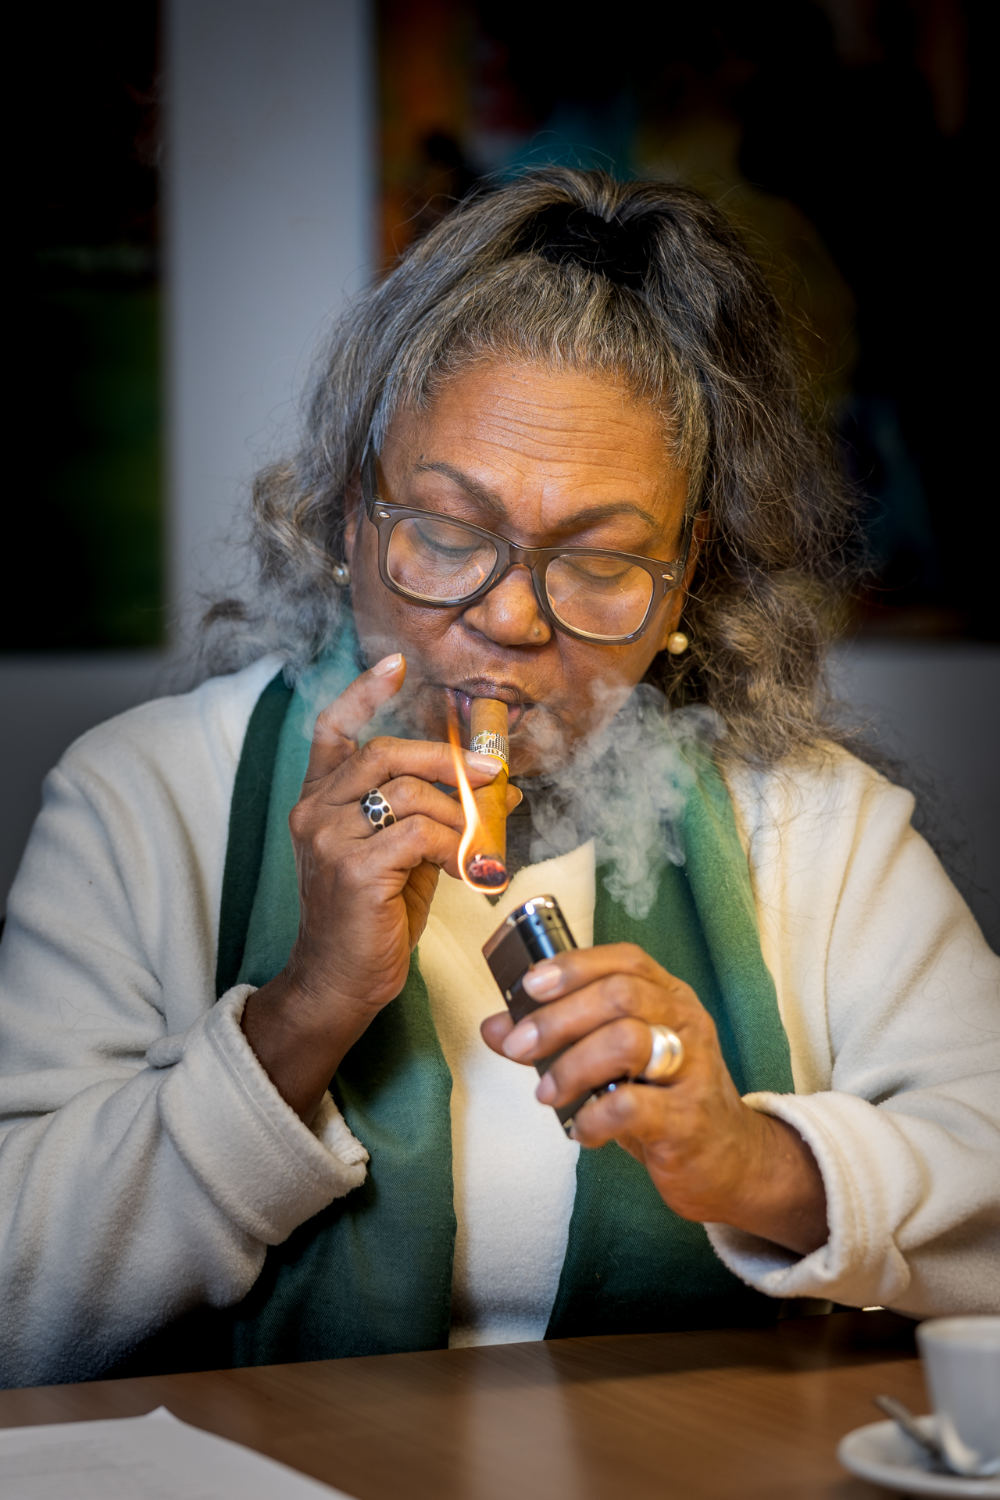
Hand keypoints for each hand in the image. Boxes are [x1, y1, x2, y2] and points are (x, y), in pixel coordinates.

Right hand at [243, 653, 516, 1119]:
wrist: (340, 982)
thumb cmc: (373, 920)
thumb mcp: (407, 859)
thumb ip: (439, 819)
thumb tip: (501, 791)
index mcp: (320, 802)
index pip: (332, 730)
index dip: (364, 694)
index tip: (394, 666)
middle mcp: (315, 811)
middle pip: (386, 754)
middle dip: (448, 760)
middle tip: (493, 775)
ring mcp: (330, 838)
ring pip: (410, 794)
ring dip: (460, 818)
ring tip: (481, 848)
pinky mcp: (355, 869)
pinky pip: (421, 835)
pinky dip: (457, 849)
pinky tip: (470, 872)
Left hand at [481, 942, 827, 1255]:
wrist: (729, 1161)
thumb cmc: (663, 1099)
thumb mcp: (613, 1061)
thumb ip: (557, 1039)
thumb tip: (495, 1026)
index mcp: (668, 997)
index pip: (626, 961)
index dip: (575, 966)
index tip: (529, 985)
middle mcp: (685, 1022)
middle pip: (621, 995)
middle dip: (559, 1017)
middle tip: (518, 1045)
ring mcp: (693, 1069)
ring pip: (628, 1040)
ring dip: (573, 1065)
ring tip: (547, 1093)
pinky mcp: (689, 1120)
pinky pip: (634, 1107)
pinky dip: (594, 1118)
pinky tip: (581, 1130)